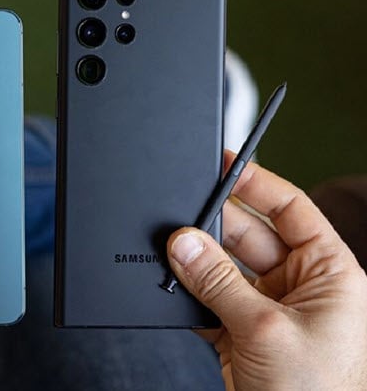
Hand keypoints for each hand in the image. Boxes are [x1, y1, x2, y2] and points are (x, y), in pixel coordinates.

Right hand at [166, 150, 366, 389]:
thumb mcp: (265, 328)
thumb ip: (219, 282)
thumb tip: (183, 243)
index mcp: (327, 272)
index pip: (290, 210)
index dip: (257, 184)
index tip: (223, 165)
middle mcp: (298, 286)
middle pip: (247, 237)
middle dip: (213, 230)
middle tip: (179, 223)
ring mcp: (266, 309)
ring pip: (223, 269)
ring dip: (196, 267)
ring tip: (171, 261)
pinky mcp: (240, 333)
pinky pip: (208, 301)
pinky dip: (188, 298)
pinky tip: (174, 294)